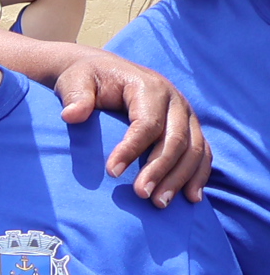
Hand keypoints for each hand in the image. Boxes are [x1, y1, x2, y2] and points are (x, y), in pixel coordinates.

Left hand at [55, 50, 208, 204]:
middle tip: (141, 195)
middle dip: (160, 170)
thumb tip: (72, 115)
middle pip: (176, 139)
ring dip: (180, 178)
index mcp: (149, 87)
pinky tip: (190, 198)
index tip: (111, 173)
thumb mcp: (75, 81)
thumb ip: (76, 96)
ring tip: (160, 204)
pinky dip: (198, 174)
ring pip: (194, 149)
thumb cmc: (86, 79)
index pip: (147, 123)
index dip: (132, 149)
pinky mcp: (189, 128)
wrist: (102, 70)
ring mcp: (185, 114)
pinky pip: (202, 152)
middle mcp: (174, 100)